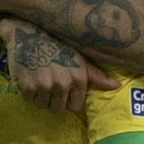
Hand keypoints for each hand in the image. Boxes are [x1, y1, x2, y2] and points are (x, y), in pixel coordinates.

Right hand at [0, 17, 117, 113]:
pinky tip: (28, 76)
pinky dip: (27, 92)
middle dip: (52, 100)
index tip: (61, 89)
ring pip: (42, 105)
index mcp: (78, 78)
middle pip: (58, 110)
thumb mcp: (78, 57)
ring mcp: (45, 86)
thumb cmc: (55, 45)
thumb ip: (95, 74)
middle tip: (47, 83)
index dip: (67, 99)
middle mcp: (63, 84)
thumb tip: (116, 85)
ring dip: (39, 96)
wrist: (26, 33)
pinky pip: (29, 100)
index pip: (75, 107)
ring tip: (37, 78)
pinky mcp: (28, 87)